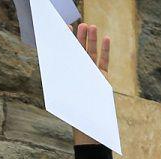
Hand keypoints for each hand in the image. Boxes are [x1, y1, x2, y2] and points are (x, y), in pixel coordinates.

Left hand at [70, 23, 110, 144]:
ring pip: (91, 55)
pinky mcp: (102, 81)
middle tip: (80, 25)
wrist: (90, 131)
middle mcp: (78, 76)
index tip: (63, 31)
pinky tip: (106, 38)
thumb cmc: (76, 117)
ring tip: (91, 26)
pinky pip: (104, 63)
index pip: (65, 57)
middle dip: (79, 38)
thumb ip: (63, 80)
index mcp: (67, 78)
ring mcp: (91, 77)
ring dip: (91, 41)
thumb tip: (54, 63)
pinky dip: (105, 51)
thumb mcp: (65, 96)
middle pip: (78, 53)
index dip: (65, 44)